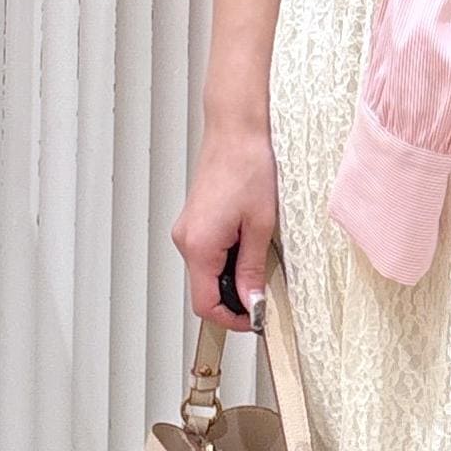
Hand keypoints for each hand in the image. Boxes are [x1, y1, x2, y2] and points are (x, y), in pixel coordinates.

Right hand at [171, 124, 278, 331]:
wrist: (236, 130)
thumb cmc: (248, 166)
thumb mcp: (260, 225)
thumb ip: (252, 269)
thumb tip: (252, 302)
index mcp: (199, 246)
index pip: (204, 304)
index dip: (231, 319)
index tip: (254, 320)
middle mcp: (186, 240)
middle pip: (204, 290)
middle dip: (234, 298)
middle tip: (264, 294)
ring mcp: (188, 229)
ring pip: (207, 271)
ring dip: (232, 276)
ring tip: (261, 261)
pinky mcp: (195, 221)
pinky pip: (208, 253)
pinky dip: (227, 259)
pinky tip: (249, 244)